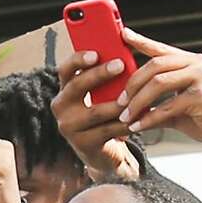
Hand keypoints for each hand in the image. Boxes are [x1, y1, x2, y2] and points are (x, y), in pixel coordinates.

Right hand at [53, 50, 142, 179]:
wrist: (104, 154)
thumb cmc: (105, 118)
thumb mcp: (101, 96)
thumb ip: (106, 78)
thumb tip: (124, 48)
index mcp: (65, 91)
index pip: (65, 70)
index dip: (78, 60)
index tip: (95, 53)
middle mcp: (61, 108)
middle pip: (77, 86)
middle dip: (99, 74)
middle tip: (120, 65)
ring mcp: (69, 128)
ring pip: (96, 111)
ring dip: (118, 102)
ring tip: (136, 95)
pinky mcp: (83, 145)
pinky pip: (107, 130)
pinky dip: (126, 123)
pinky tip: (140, 117)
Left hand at [116, 27, 201, 156]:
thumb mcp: (182, 106)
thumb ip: (161, 103)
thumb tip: (136, 110)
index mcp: (192, 62)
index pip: (162, 49)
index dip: (141, 41)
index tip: (123, 35)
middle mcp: (196, 64)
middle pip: (155, 65)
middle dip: (132, 84)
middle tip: (119, 101)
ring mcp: (201, 77)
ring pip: (158, 83)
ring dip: (137, 101)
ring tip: (126, 116)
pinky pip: (167, 106)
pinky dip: (150, 118)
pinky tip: (139, 126)